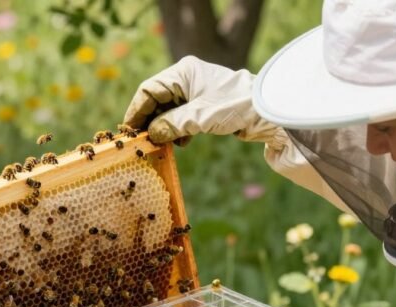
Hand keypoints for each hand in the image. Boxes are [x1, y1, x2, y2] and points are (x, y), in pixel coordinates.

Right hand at [122, 56, 285, 147]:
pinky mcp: (203, 105)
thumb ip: (172, 125)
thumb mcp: (200, 117)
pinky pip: (182, 117)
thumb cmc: (234, 106)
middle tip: (141, 141)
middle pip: (157, 100)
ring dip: (164, 128)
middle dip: (150, 121)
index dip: (136, 111)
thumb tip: (151, 135)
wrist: (267, 111)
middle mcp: (186, 78)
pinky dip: (178, 130)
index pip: (149, 90)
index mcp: (183, 73)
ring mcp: (195, 91)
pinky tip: (180, 142)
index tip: (128, 131)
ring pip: (168, 110)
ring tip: (161, 144)